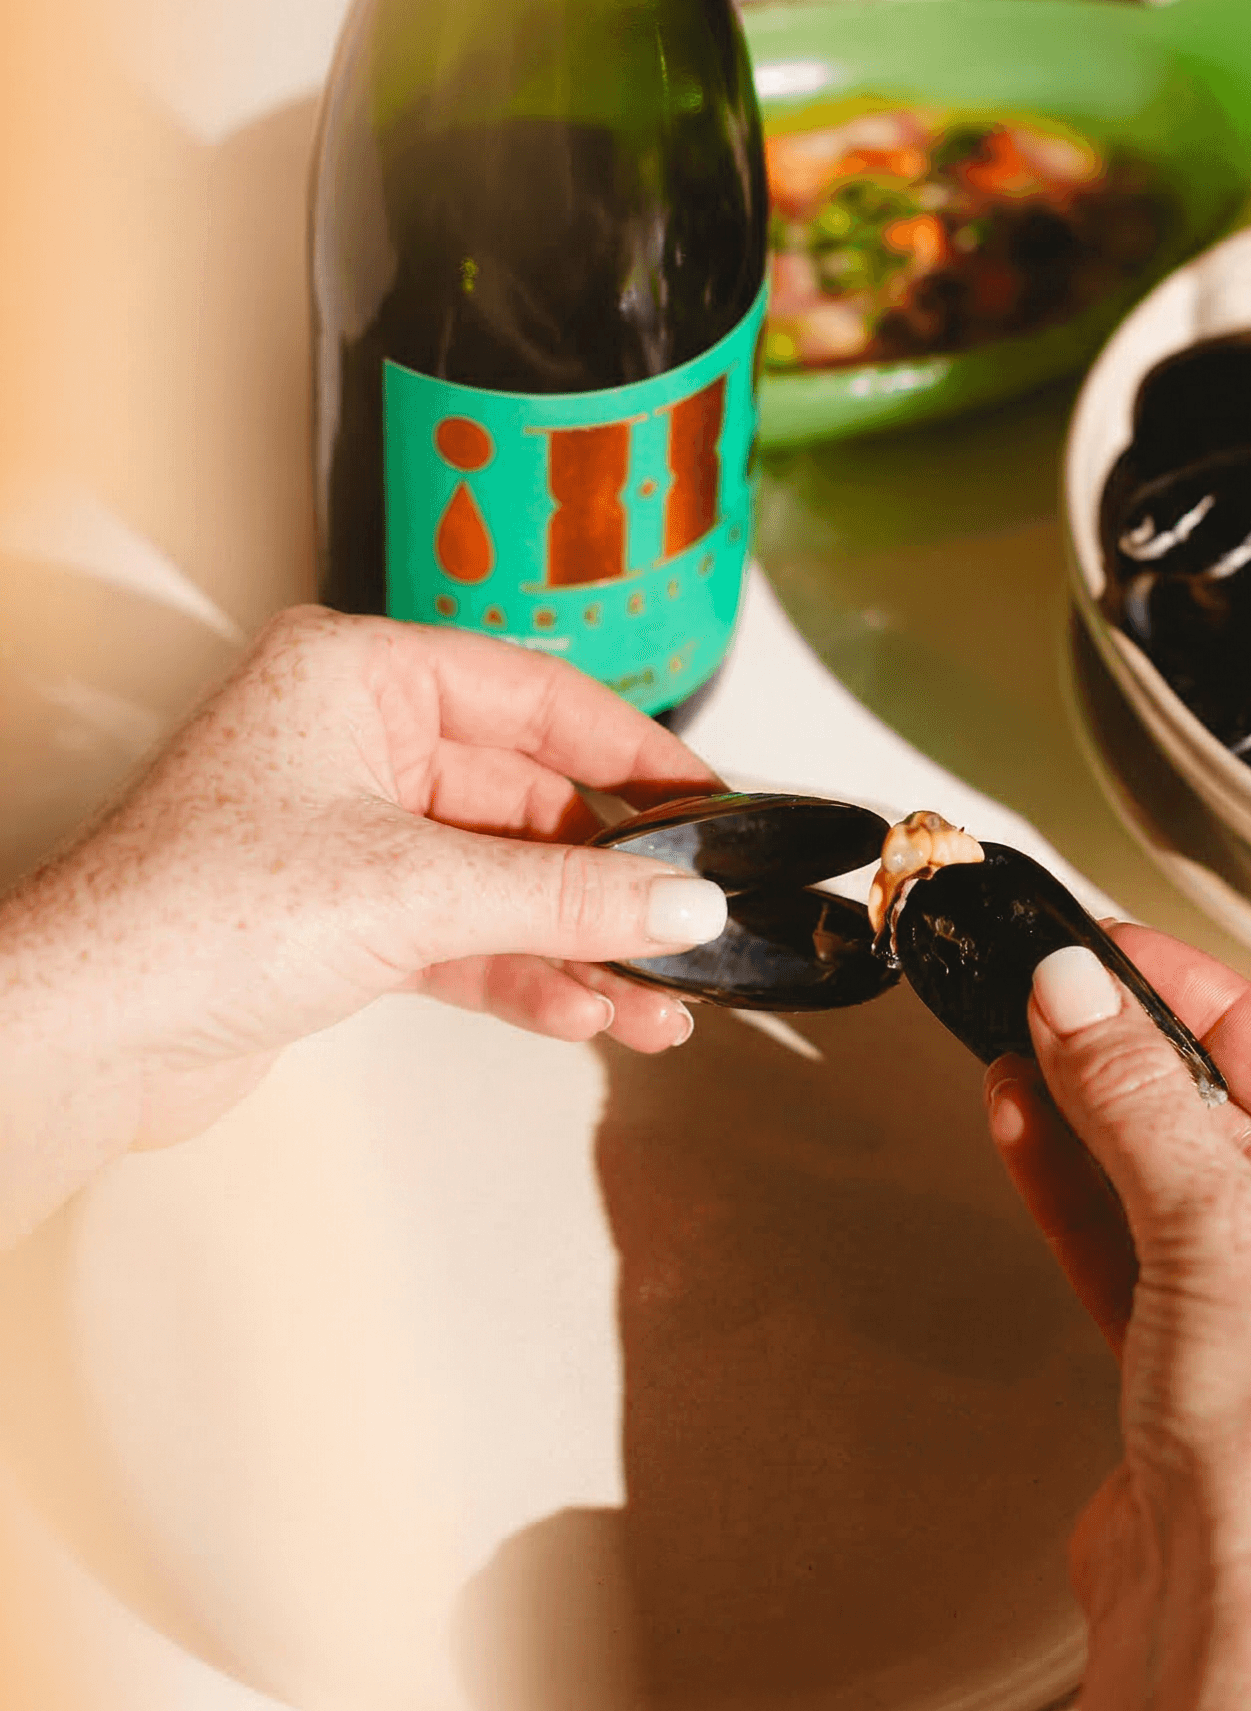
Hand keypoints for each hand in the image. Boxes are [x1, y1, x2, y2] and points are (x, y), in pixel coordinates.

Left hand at [0, 608, 730, 1239]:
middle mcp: (350, 740)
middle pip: (525, 797)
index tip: (709, 805)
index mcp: (355, 675)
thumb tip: (683, 903)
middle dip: (610, 877)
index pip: (534, 695)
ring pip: (500, 877)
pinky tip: (587, 1012)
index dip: (633, 756)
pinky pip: (463, 933)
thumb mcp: (413, 891)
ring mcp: (345, 832)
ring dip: (579, 941)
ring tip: (660, 999)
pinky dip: (523, 972)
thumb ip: (565, 896)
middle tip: (692, 921)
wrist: (80, 1036)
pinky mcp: (339, 918)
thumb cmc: (187, 917)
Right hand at [986, 927, 1250, 1710]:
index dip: (1215, 1002)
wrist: (1229, 1633)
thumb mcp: (1215, 1233)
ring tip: (1025, 1042)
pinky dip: (1080, 1192)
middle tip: (1065, 992)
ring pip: (1178, 1191)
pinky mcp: (1197, 1382)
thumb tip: (1079, 996)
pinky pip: (1137, 1254)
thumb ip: (1134, 1100)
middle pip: (1244, 1129)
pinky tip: (1026, 1125)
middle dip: (1143, 1061)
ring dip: (1096, 1118)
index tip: (1128, 953)